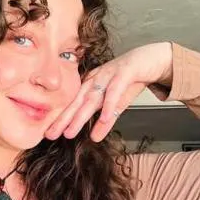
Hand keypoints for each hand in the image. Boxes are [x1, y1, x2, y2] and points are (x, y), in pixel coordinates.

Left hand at [45, 42, 173, 142]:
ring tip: (70, 133)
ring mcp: (109, 75)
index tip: (49, 134)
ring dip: (80, 116)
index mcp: (91, 85)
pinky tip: (104, 119)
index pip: (73, 104)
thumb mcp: (117, 104)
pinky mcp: (125, 73)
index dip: (61, 119)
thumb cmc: (130, 81)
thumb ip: (106, 122)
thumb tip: (94, 139)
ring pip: (92, 98)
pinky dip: (108, 105)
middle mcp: (95, 79)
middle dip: (63, 119)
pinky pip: (115, 91)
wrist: (150, 59)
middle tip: (51, 135)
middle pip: (77, 102)